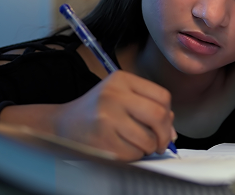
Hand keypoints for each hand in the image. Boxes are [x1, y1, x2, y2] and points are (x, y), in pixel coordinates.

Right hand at [53, 71, 175, 160]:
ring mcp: (106, 117)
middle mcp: (113, 95)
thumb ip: (148, 108)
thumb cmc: (96, 112)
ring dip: (149, 148)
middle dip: (165, 135)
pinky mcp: (102, 139)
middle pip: (158, 115)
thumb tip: (172, 133)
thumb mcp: (120, 97)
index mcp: (121, 80)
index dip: (168, 115)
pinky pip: (133, 153)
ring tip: (137, 144)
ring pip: (148, 139)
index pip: (162, 96)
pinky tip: (123, 148)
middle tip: (162, 143)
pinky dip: (134, 156)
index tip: (165, 125)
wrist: (62, 125)